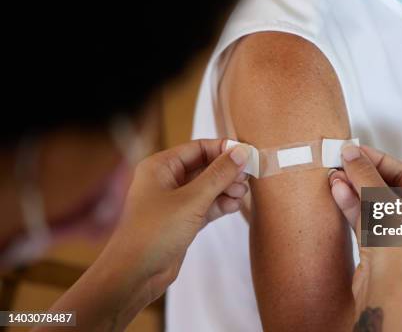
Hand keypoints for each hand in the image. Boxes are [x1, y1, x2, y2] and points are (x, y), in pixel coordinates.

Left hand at [37, 139, 251, 331]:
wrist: (135, 274)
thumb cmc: (154, 232)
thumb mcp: (192, 200)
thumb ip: (218, 175)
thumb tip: (241, 152)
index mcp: (161, 166)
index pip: (198, 148)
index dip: (223, 150)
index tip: (247, 155)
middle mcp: (167, 180)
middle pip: (205, 167)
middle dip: (227, 172)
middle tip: (246, 179)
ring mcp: (175, 201)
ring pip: (208, 187)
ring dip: (226, 189)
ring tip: (240, 196)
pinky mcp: (182, 220)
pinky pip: (206, 205)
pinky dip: (220, 204)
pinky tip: (233, 206)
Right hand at [328, 144, 401, 331]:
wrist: (386, 294)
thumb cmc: (399, 253)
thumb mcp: (382, 203)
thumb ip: (364, 175)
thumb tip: (351, 153)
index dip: (376, 159)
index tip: (354, 150)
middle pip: (385, 186)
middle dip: (360, 174)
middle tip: (340, 161)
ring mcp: (398, 233)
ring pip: (372, 201)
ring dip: (352, 188)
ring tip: (334, 175)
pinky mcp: (380, 246)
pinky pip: (364, 217)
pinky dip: (351, 204)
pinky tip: (336, 191)